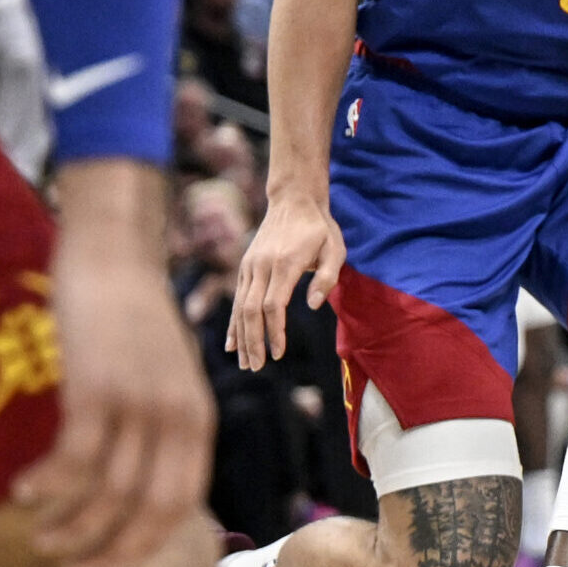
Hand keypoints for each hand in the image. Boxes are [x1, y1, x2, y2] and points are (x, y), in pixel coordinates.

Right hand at [11, 171, 214, 566]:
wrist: (116, 257)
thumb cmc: (131, 323)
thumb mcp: (165, 379)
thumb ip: (160, 429)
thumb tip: (137, 491)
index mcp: (199, 419)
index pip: (181, 503)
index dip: (144, 545)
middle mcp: (178, 415)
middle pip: (149, 508)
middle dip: (110, 552)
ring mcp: (140, 401)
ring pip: (108, 491)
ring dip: (70, 526)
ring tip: (41, 539)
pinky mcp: (98, 386)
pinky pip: (74, 457)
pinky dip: (48, 484)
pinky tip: (23, 492)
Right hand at [225, 188, 344, 370]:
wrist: (294, 199)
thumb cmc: (320, 228)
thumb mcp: (335, 249)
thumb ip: (326, 278)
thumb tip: (314, 306)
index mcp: (285, 264)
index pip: (273, 305)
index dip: (274, 331)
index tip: (279, 353)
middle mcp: (262, 266)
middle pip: (251, 311)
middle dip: (253, 342)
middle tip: (257, 367)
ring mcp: (250, 266)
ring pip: (240, 307)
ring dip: (242, 337)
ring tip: (245, 363)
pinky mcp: (246, 266)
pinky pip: (237, 299)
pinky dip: (234, 322)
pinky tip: (232, 344)